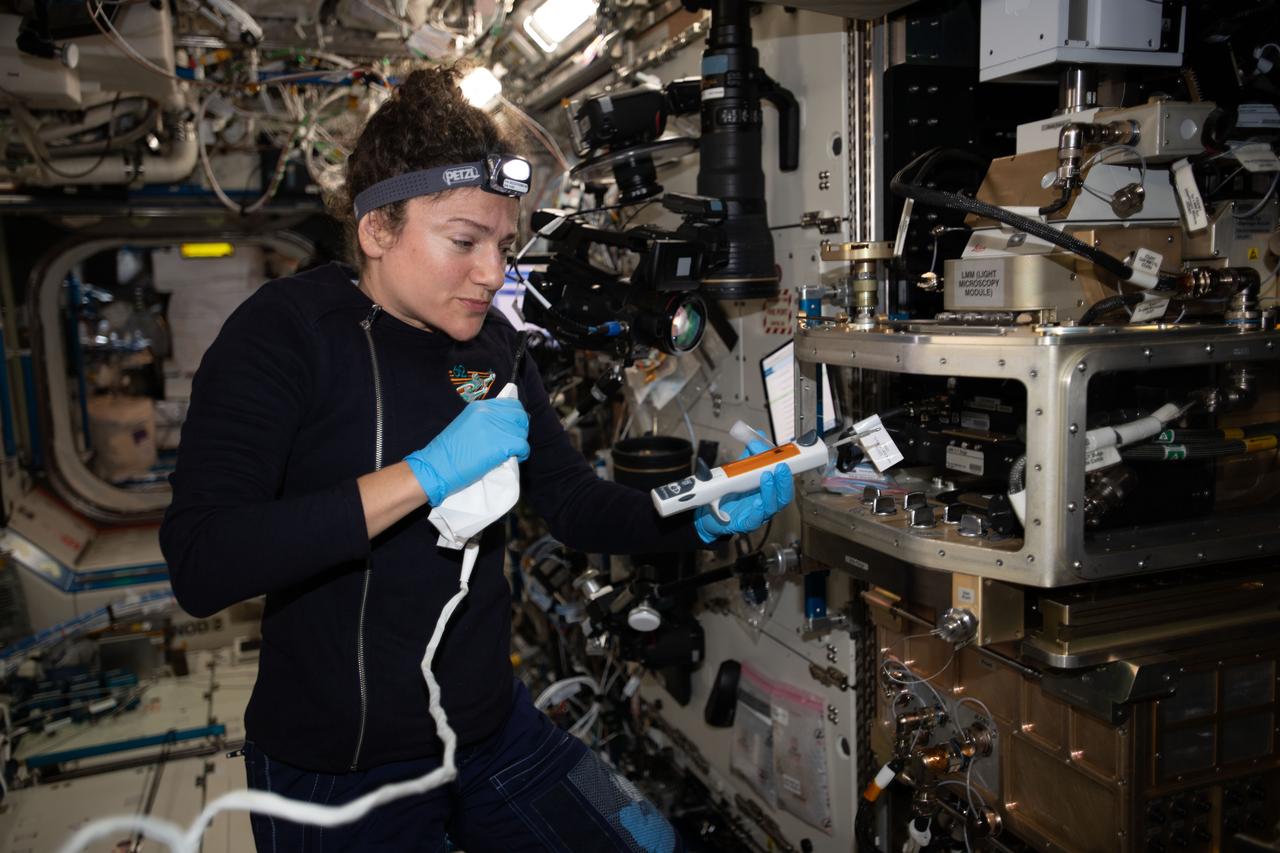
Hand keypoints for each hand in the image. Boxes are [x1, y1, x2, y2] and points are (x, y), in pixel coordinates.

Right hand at [404, 398, 528, 504]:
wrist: (436, 467)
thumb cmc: (446, 452)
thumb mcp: (465, 426)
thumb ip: (483, 422)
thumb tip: (502, 426)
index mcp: (479, 407)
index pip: (510, 404)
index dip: (515, 417)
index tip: (512, 428)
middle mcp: (488, 413)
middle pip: (519, 416)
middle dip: (520, 428)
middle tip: (515, 441)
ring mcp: (495, 428)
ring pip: (522, 432)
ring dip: (520, 442)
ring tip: (512, 451)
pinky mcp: (501, 444)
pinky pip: (523, 446)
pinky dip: (522, 453)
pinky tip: (515, 458)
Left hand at [694, 440, 793, 542]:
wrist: (709, 514)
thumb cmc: (729, 493)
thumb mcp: (738, 469)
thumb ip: (749, 454)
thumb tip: (759, 434)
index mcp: (769, 489)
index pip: (783, 479)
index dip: (788, 468)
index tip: (787, 456)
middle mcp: (768, 502)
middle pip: (783, 494)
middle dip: (784, 480)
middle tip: (781, 466)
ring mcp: (759, 514)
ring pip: (773, 505)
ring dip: (771, 490)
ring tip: (767, 477)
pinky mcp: (747, 524)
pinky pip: (756, 519)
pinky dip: (758, 510)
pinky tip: (758, 501)